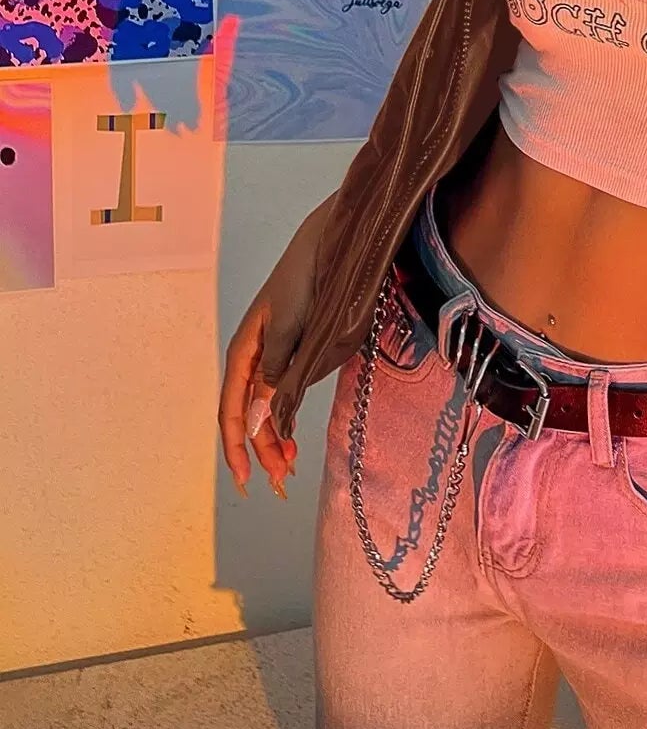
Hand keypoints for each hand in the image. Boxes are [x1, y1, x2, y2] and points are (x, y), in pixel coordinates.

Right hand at [217, 195, 331, 498]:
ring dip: (272, 439)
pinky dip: (285, 419)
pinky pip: (281, 394)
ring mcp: (273, 356)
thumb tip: (255, 419)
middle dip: (260, 450)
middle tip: (279, 482)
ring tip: (287, 467)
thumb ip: (274, 373)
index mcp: (244, 351)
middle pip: (247, 415)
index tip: (246, 478)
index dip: (236, 446)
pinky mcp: (293, 353)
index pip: (231, 409)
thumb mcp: (289, 328)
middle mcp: (254, 357)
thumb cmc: (306, 280)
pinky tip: (293, 435)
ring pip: (264, 409)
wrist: (333, 246)